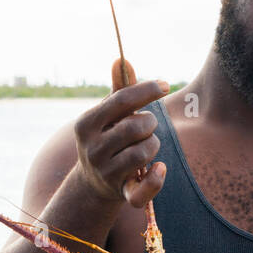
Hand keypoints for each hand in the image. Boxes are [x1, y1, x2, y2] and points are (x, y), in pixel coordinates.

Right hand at [74, 79, 168, 208]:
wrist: (92, 182)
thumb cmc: (106, 138)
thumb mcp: (107, 115)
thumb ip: (118, 90)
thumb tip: (121, 59)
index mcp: (86, 124)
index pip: (121, 100)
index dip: (147, 90)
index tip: (165, 85)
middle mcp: (92, 149)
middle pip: (135, 127)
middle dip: (150, 122)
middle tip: (148, 124)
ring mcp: (105, 173)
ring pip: (143, 153)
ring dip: (154, 145)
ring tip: (148, 144)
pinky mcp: (120, 193)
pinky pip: (142, 190)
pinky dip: (156, 179)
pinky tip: (159, 168)